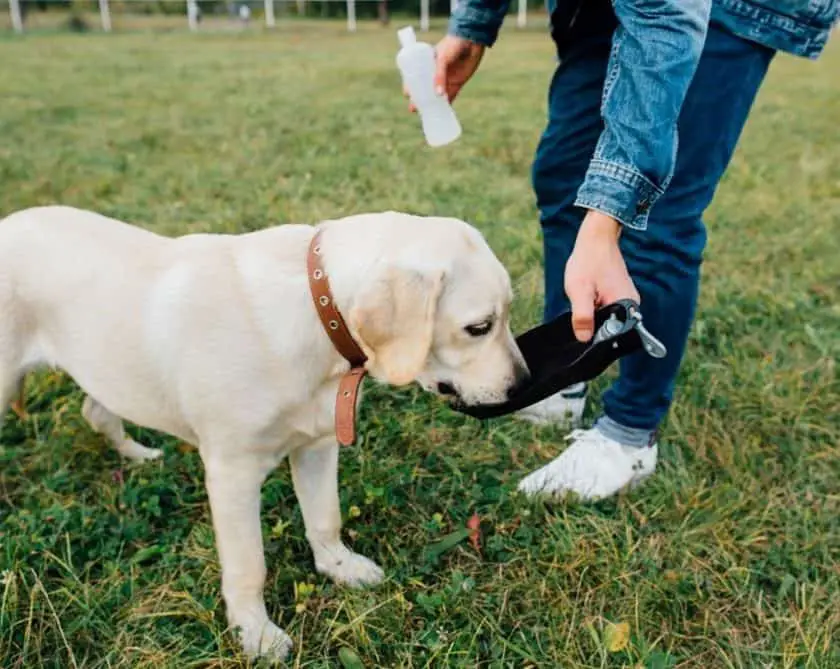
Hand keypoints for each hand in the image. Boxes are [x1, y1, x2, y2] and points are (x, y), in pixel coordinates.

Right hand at [404, 35, 484, 111]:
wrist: (472, 41)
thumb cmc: (453, 45)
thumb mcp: (443, 58)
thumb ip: (440, 75)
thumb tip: (438, 95)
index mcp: (426, 65)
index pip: (414, 78)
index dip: (410, 87)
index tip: (407, 94)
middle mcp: (434, 74)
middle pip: (424, 90)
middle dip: (418, 100)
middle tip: (414, 109)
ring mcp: (445, 80)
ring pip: (436, 96)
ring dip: (431, 106)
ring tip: (426, 114)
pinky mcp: (456, 84)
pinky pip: (450, 98)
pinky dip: (446, 106)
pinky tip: (442, 114)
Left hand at [565, 210, 640, 341]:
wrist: (596, 238)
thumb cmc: (588, 261)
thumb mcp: (580, 290)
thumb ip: (582, 316)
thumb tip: (584, 339)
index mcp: (626, 306)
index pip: (615, 337)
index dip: (596, 339)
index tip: (583, 328)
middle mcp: (632, 305)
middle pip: (612, 329)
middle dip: (593, 325)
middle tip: (582, 308)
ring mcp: (627, 300)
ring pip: (608, 319)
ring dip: (593, 315)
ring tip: (585, 297)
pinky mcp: (621, 295)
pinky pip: (608, 309)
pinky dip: (595, 307)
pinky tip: (588, 296)